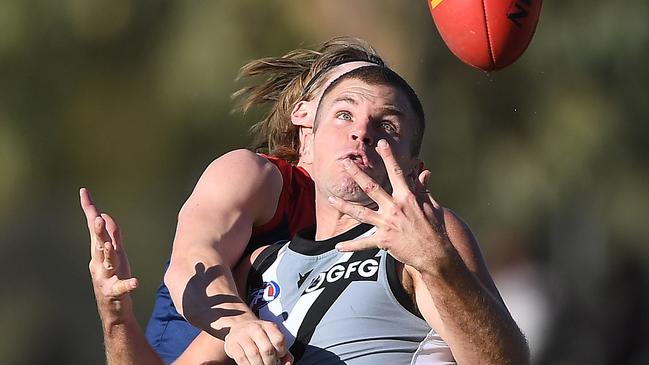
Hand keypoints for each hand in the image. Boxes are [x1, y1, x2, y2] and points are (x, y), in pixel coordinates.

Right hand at [80, 188, 137, 317]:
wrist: (113, 312)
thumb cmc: (114, 279)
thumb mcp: (116, 255)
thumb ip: (113, 235)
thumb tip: (106, 215)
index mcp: (99, 252)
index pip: (94, 228)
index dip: (89, 209)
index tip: (83, 192)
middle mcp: (98, 263)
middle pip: (98, 243)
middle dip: (98, 231)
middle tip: (98, 218)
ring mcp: (105, 278)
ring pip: (105, 264)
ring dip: (107, 254)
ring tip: (109, 245)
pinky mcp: (113, 293)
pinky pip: (120, 288)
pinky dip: (127, 284)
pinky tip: (135, 282)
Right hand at [224, 318, 292, 364]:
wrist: (238, 326)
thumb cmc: (258, 336)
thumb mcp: (272, 338)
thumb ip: (284, 352)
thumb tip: (288, 364)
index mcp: (268, 326)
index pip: (279, 339)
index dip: (282, 351)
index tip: (279, 356)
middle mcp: (256, 328)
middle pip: (267, 349)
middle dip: (270, 363)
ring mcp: (243, 335)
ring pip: (254, 355)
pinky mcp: (233, 344)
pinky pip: (242, 359)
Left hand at [329, 139, 449, 271]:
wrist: (436, 254)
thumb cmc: (436, 229)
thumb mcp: (432, 206)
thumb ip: (423, 189)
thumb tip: (423, 173)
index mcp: (407, 197)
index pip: (396, 172)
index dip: (389, 156)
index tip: (381, 143)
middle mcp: (394, 208)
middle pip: (371, 187)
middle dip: (356, 173)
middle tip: (344, 162)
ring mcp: (387, 224)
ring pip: (361, 213)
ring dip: (345, 206)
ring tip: (331, 200)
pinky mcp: (384, 240)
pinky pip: (364, 243)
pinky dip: (351, 245)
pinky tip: (338, 246)